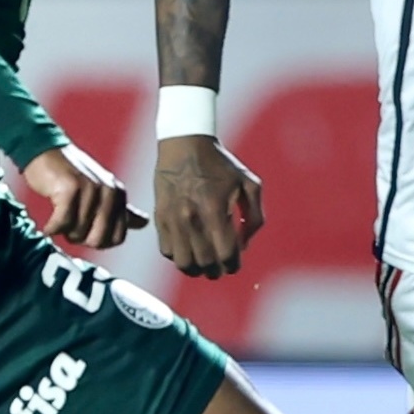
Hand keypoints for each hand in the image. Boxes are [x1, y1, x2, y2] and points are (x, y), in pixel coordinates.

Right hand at [22, 143, 143, 250]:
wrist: (44, 152)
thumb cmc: (71, 176)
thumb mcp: (102, 192)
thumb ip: (122, 211)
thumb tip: (144, 223)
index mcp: (119, 195)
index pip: (118, 238)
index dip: (98, 242)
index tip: (85, 231)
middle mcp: (109, 192)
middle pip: (98, 240)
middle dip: (80, 239)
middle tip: (69, 226)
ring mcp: (91, 189)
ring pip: (78, 233)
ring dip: (63, 231)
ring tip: (58, 216)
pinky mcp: (70, 188)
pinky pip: (62, 223)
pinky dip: (52, 228)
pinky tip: (48, 225)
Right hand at [154, 136, 263, 277]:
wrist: (185, 143)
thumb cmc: (221, 164)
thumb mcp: (249, 183)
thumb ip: (254, 217)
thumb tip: (244, 245)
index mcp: (214, 209)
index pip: (226, 254)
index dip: (233, 265)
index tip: (234, 265)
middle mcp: (191, 217)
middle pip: (205, 263)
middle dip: (216, 271)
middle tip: (221, 268)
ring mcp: (172, 218)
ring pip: (183, 262)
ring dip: (196, 269)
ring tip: (204, 264)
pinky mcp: (159, 217)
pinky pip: (167, 250)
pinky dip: (179, 256)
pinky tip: (189, 249)